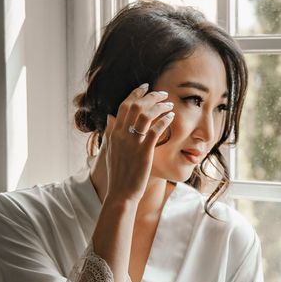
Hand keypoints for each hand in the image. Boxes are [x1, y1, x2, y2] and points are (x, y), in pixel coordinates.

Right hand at [101, 83, 174, 203]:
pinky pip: (155, 130)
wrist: (120, 194)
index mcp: (113, 134)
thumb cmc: (118, 175)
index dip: (135, 94)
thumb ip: (110, 134)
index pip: (123, 106)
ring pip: (145, 115)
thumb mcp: (109, 151)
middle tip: (162, 93)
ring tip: (169, 104)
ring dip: (159, 106)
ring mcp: (132, 143)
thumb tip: (110, 118)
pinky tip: (171, 117)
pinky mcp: (143, 152)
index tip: (145, 88)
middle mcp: (121, 135)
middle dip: (150, 96)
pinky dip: (164, 120)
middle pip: (135, 106)